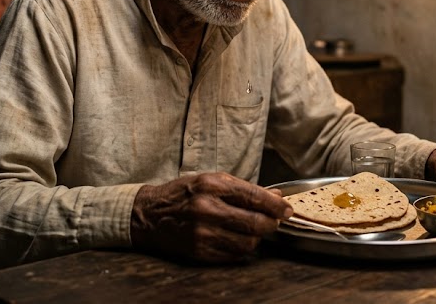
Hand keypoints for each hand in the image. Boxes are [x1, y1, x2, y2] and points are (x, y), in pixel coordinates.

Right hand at [131, 172, 291, 262]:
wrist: (148, 214)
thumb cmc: (182, 194)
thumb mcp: (210, 180)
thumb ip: (243, 188)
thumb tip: (275, 196)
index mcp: (211, 185)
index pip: (255, 197)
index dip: (276, 206)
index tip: (287, 209)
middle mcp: (207, 209)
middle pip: (255, 223)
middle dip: (271, 224)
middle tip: (273, 221)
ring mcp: (202, 233)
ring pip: (247, 242)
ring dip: (256, 237)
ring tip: (250, 229)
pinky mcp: (199, 252)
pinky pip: (233, 254)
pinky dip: (240, 247)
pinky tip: (235, 238)